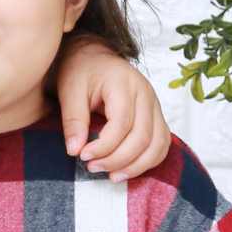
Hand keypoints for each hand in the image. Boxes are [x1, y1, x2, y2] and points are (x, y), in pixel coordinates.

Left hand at [52, 40, 171, 181]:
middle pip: (142, 137)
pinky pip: (162, 143)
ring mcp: (154, 104)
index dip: (104, 146)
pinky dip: (149, 160)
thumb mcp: (70, 90)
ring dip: (137, 165)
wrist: (94, 55)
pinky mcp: (156, 115)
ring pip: (157, 143)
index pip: (122, 124)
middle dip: (118, 159)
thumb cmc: (81, 70)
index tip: (83, 155)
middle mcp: (146, 94)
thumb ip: (73, 120)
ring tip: (112, 176)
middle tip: (93, 167)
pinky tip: (129, 168)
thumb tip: (75, 150)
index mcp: (124, 83)